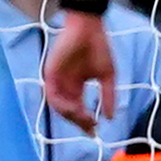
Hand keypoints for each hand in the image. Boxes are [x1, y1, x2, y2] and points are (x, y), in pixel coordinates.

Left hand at [41, 14, 116, 133]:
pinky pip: (53, 96)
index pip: (79, 109)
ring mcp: (57, 80)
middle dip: (80, 122)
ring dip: (72, 116)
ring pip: (59, 107)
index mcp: (76, 85)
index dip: (86, 122)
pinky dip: (62, 105)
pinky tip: (75, 109)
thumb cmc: (98, 47)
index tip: (95, 132)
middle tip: (91, 128)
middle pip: (69, 111)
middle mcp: (65, 85)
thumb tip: (111, 117)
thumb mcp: (107, 75)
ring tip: (85, 119)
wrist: (88, 28)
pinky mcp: (50, 74)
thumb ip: (108, 96)